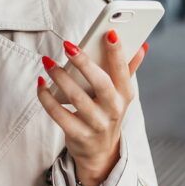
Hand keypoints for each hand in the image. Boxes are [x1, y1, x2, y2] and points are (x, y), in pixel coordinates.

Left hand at [36, 31, 147, 185]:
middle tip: (68, 45)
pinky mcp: (78, 135)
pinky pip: (58, 114)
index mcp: (125, 95)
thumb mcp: (121, 95)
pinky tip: (41, 83)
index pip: (123, 71)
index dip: (118, 53)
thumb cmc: (108, 113)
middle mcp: (113, 110)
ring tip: (48, 61)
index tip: (110, 33)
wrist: (100, 152)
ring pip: (76, 98)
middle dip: (84, 63)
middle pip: (100, 83)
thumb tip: (143, 46)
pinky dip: (47, 97)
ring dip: (60, 77)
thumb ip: (128, 69)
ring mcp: (96, 124)